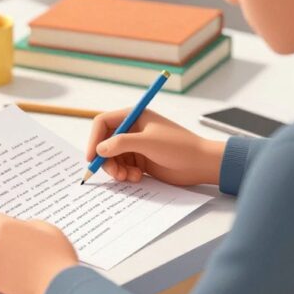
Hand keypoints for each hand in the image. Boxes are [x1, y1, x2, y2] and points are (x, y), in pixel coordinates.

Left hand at [0, 214, 77, 293]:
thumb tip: (24, 228)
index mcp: (6, 227)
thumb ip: (30, 224)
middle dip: (5, 245)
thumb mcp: (48, 230)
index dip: (4, 227)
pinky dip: (2, 276)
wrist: (57, 285)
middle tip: (24, 253)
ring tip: (24, 268)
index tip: (11, 233)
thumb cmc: (56, 258)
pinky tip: (19, 277)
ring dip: (3, 261)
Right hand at [87, 108, 224, 186]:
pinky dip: (125, 174)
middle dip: (106, 159)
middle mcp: (132, 129)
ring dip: (116, 169)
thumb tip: (99, 150)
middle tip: (114, 174)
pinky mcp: (141, 160)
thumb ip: (121, 144)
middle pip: (105, 143)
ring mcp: (136, 145)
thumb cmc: (178, 147)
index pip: (103, 123)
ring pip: (112, 157)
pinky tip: (137, 177)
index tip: (92, 157)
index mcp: (133, 116)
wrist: (201, 164)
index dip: (94, 139)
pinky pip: (123, 167)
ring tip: (128, 177)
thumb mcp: (147, 142)